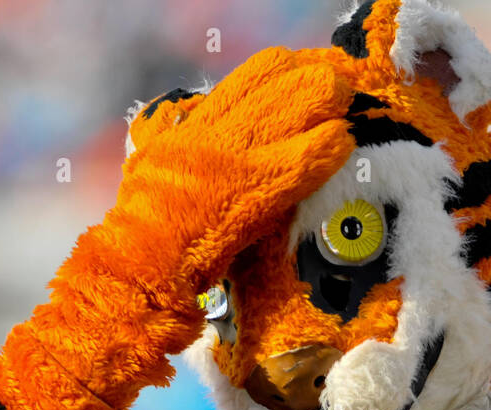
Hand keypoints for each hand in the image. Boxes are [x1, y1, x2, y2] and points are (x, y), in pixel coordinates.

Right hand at [104, 47, 355, 312]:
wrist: (145, 257)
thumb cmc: (144, 223)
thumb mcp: (147, 163)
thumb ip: (167, 137)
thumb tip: (176, 119)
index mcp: (193, 125)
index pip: (247, 80)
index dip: (281, 72)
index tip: (301, 75)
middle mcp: (216, 132)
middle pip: (275, 87)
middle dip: (310, 85)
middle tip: (335, 91)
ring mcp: (237, 159)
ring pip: (292, 115)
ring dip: (325, 107)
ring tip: (346, 109)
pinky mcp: (256, 189)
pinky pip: (301, 160)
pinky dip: (326, 149)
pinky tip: (344, 141)